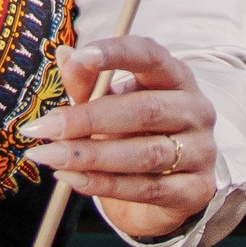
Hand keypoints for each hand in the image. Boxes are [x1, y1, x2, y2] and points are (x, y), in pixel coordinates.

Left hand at [24, 34, 225, 246]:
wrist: (165, 193)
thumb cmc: (135, 137)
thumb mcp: (109, 105)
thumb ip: (89, 84)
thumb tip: (66, 54)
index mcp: (176, 79)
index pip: (152, 57)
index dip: (118, 53)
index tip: (81, 56)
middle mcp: (196, 110)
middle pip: (146, 110)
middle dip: (88, 119)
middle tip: (43, 127)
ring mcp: (201, 151)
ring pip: (145, 154)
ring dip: (90, 156)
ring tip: (49, 156)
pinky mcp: (197, 190)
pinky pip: (147, 188)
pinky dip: (104, 185)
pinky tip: (72, 178)